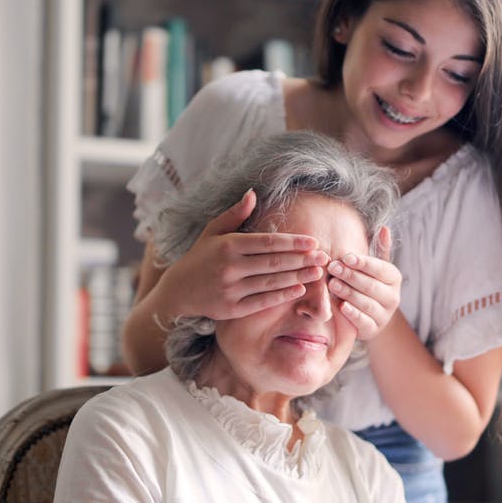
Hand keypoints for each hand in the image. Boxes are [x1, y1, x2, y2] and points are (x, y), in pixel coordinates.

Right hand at [159, 189, 329, 320]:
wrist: (177, 291)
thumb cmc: (199, 257)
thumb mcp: (212, 231)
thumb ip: (235, 214)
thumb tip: (253, 193)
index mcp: (228, 245)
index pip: (267, 243)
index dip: (292, 242)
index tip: (312, 241)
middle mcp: (229, 267)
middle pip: (274, 263)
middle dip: (302, 260)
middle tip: (323, 256)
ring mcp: (231, 289)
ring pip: (271, 282)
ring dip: (298, 277)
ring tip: (318, 272)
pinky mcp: (231, 309)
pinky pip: (262, 301)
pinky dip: (282, 296)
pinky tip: (300, 289)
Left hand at [326, 226, 401, 339]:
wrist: (371, 316)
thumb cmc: (369, 284)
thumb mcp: (375, 267)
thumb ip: (379, 249)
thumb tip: (384, 228)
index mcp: (393, 278)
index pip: (380, 268)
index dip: (362, 263)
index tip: (345, 256)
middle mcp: (393, 297)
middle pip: (371, 285)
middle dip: (351, 275)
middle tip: (333, 267)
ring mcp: (384, 315)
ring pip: (366, 303)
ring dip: (348, 293)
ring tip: (332, 284)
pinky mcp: (373, 330)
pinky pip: (364, 322)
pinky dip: (353, 314)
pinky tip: (341, 306)